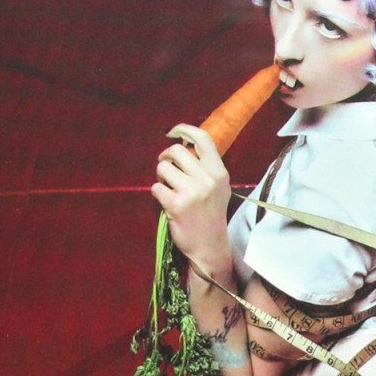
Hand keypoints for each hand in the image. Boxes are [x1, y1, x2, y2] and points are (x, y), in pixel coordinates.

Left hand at [151, 122, 231, 266]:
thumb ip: (206, 167)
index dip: (184, 129)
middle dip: (166, 158)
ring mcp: (191, 192)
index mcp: (219, 173)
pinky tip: (168, 203)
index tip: (172, 132)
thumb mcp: (218, 188)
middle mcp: (207, 180)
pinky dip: (158, 193)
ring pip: (163, 168)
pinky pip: (156, 187)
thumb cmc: (211, 214)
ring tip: (169, 188)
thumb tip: (184, 144)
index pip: (203, 139)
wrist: (210, 246)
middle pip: (177, 151)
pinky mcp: (176, 205)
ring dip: (161, 177)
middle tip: (167, 168)